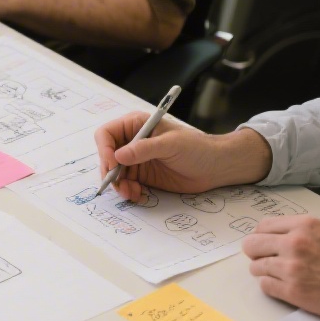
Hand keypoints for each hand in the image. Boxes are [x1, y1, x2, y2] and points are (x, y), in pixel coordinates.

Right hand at [93, 113, 271, 201]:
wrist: (215, 167)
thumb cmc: (197, 148)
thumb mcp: (171, 144)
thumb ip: (144, 149)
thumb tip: (118, 155)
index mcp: (136, 125)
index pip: (106, 134)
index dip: (104, 150)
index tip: (113, 166)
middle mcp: (132, 142)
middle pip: (106, 156)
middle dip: (110, 172)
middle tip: (119, 185)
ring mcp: (136, 160)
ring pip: (114, 174)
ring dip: (119, 185)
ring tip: (132, 193)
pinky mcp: (141, 176)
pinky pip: (125, 185)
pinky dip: (128, 192)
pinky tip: (138, 195)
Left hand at [242, 216, 319, 320]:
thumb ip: (298, 233)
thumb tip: (269, 237)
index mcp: (305, 225)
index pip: (262, 226)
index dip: (261, 237)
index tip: (265, 244)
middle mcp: (295, 243)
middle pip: (251, 245)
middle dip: (256, 254)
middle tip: (267, 260)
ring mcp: (291, 268)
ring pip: (255, 267)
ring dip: (265, 272)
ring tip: (283, 275)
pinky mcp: (292, 291)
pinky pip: (264, 286)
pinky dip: (272, 287)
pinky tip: (288, 286)